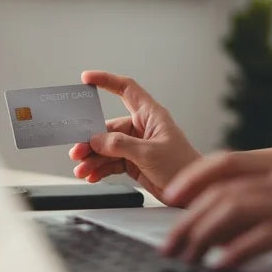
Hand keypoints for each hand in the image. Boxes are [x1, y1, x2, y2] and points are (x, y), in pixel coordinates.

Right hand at [69, 71, 199, 200]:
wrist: (194, 193)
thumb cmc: (183, 166)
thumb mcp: (150, 153)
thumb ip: (121, 145)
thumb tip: (97, 140)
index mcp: (150, 115)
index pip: (126, 89)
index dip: (106, 80)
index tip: (87, 78)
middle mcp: (141, 127)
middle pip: (108, 127)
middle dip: (91, 140)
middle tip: (78, 151)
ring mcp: (136, 145)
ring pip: (107, 147)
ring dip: (93, 158)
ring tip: (82, 169)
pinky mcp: (134, 162)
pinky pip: (111, 162)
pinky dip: (100, 168)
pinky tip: (92, 175)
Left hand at [161, 162, 271, 271]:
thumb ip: (259, 211)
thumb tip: (216, 231)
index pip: (225, 163)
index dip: (193, 178)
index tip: (171, 198)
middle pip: (222, 192)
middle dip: (189, 220)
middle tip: (171, 244)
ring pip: (233, 210)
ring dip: (203, 235)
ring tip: (189, 256)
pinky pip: (260, 238)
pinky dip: (234, 252)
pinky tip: (220, 265)